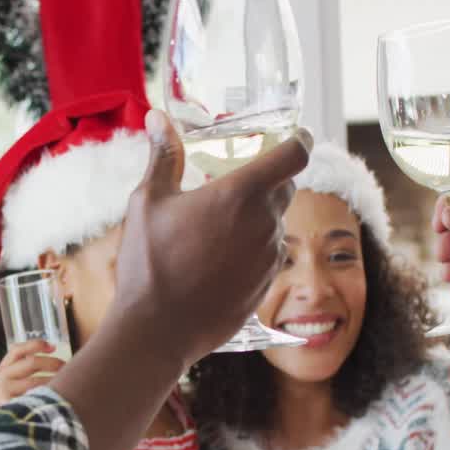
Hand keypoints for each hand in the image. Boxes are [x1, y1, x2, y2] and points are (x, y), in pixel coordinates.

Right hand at [0, 341, 64, 409]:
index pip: (18, 350)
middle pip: (32, 363)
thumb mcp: (7, 384)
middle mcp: (2, 377)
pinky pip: (36, 398)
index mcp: (3, 369)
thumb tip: (58, 365)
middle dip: (53, 363)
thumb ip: (22, 372)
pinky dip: (49, 398)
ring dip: (55, 382)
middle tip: (66, 368)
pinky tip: (56, 401)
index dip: (36, 345)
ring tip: (66, 386)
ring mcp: (5, 392)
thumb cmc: (4, 403)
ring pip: (37, 382)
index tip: (53, 346)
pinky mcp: (11, 406)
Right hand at [111, 110, 310, 366]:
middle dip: (267, 179)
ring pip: (274, 223)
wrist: (156, 330)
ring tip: (216, 227)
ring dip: (255, 217)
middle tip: (235, 182)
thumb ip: (162, 157)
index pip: (295, 153)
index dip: (301, 139)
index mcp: (240, 194)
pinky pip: (267, 254)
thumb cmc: (148, 264)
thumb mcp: (148, 202)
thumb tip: (156, 119)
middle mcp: (264, 223)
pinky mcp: (265, 285)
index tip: (296, 135)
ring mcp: (268, 257)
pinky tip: (217, 258)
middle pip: (285, 187)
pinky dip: (251, 247)